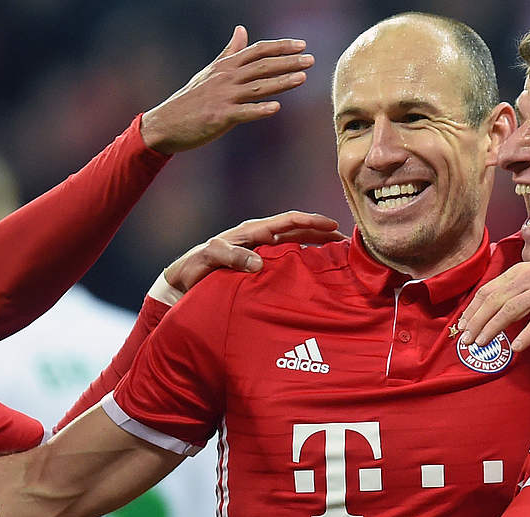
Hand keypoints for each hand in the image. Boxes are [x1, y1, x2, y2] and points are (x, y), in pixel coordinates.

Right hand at [141, 26, 311, 153]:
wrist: (165, 124)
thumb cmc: (190, 99)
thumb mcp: (210, 72)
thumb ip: (229, 52)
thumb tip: (241, 29)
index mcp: (225, 66)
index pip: (257, 50)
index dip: (280, 47)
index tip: (302, 45)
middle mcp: (226, 78)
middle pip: (261, 66)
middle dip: (288, 62)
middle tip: (310, 59)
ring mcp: (223, 98)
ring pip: (257, 87)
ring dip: (281, 82)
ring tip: (302, 78)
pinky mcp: (219, 118)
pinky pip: (243, 112)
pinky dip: (260, 109)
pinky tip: (276, 108)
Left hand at [162, 211, 343, 292]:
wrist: (182, 282)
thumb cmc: (194, 268)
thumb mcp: (210, 258)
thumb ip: (232, 257)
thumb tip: (260, 263)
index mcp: (252, 232)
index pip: (288, 221)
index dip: (311, 222)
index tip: (333, 225)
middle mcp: (260, 240)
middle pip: (298, 232)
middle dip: (322, 234)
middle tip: (348, 242)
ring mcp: (261, 253)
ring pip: (296, 246)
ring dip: (317, 248)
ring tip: (339, 256)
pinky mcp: (259, 268)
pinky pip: (287, 261)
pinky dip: (303, 262)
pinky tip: (315, 273)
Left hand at [458, 251, 529, 351]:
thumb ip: (520, 288)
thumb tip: (497, 307)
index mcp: (521, 271)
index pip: (487, 290)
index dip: (472, 310)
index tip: (461, 326)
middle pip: (494, 301)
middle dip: (476, 322)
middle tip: (465, 340)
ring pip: (511, 310)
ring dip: (492, 328)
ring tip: (481, 344)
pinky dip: (525, 335)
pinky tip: (516, 347)